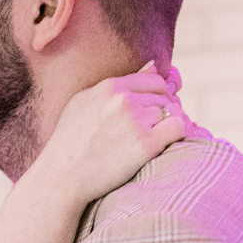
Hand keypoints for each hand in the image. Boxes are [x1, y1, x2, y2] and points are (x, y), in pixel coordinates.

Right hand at [42, 65, 188, 202]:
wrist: (61, 178)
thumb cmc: (69, 142)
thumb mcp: (85, 102)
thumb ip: (118, 84)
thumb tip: (153, 65)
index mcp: (109, 87)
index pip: (153, 80)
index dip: (160, 94)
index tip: (156, 110)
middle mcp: (123, 100)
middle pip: (165, 96)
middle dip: (167, 110)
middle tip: (158, 128)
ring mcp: (135, 121)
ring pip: (173, 111)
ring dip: (171, 124)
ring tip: (160, 139)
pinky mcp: (145, 145)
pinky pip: (179, 128)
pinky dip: (181, 133)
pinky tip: (170, 143)